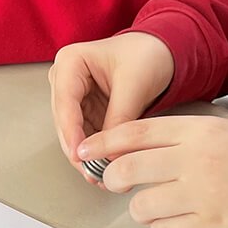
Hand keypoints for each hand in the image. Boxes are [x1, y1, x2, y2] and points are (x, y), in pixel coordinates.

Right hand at [49, 32, 175, 164]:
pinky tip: (105, 167)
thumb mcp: (134, 84)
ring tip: (101, 175)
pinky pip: (87, 136)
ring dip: (86, 155)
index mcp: (70, 62)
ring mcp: (75, 97)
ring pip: (73, 133)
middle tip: (92, 173)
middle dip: (79, 149)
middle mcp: (66, 79)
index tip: (80, 155)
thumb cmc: (147, 54)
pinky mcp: (87, 111)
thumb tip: (110, 153)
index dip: (71, 132)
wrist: (162, 52)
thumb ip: (120, 118)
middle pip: (65, 121)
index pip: (65, 102)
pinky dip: (96, 151)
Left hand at [78, 115, 227, 227]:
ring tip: (158, 203)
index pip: (136, 132)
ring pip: (141, 206)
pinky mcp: (210, 227)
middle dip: (114, 178)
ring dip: (140, 208)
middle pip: (129, 169)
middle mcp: (196, 161)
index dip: (104, 143)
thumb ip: (176, 132)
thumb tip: (129, 142)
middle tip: (116, 181)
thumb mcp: (217, 126)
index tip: (87, 151)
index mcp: (197, 131)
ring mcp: (202, 196)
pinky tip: (175, 220)